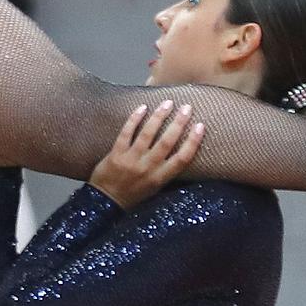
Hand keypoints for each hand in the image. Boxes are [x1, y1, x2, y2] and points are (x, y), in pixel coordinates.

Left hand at [89, 100, 203, 209]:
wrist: (105, 203)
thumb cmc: (132, 195)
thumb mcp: (155, 188)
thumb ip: (166, 171)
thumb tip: (180, 151)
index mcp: (160, 178)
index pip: (182, 158)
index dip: (193, 141)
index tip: (200, 126)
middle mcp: (148, 168)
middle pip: (167, 142)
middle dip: (179, 123)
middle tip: (187, 107)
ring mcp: (131, 159)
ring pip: (148, 133)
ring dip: (159, 116)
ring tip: (168, 103)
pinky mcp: (116, 153)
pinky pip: (126, 132)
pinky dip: (134, 119)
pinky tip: (142, 107)